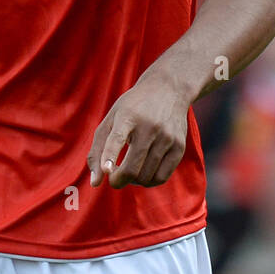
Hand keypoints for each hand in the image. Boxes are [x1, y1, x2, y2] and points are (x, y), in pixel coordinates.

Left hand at [88, 73, 188, 189]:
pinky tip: (143, 174)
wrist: (169, 89)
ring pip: (145, 176)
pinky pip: (161, 177)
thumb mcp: (111, 119)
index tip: (107, 170)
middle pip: (132, 167)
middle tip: (113, 178)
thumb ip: (98, 150)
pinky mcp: (179, 146)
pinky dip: (148, 182)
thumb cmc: (133, 108)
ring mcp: (167, 137)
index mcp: (127, 116)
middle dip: (118, 180)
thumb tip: (95, 183)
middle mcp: (149, 127)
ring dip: (132, 181)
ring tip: (128, 171)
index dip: (110, 156)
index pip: (118, 138)